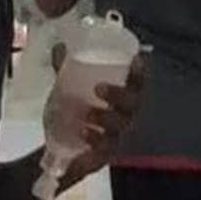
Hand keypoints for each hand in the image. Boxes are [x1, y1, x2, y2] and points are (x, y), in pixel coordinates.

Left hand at [64, 53, 144, 180]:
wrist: (69, 146)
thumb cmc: (81, 110)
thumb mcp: (74, 86)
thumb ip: (67, 67)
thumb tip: (59, 46)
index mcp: (124, 95)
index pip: (138, 82)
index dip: (141, 72)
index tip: (136, 59)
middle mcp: (126, 114)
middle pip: (132, 103)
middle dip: (118, 94)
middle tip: (98, 88)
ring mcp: (118, 135)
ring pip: (120, 125)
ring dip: (105, 117)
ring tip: (87, 113)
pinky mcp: (106, 153)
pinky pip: (106, 148)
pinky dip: (95, 139)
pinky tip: (83, 132)